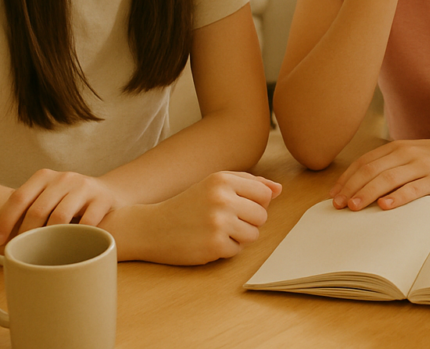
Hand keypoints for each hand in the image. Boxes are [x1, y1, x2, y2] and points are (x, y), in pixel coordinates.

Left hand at [0, 168, 121, 244]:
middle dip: (26, 234)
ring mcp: (85, 187)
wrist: (108, 193)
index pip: (19, 198)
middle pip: (38, 209)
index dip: (5, 221)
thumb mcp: (48, 195)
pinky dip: (75, 237)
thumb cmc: (68, 200)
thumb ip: (29, 206)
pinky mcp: (102, 199)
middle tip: (22, 251)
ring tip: (44, 252)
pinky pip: (86, 223)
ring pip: (60, 216)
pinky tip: (70, 247)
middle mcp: (64, 178)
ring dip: (50, 237)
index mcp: (44, 176)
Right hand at [125, 171, 281, 264]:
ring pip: (253, 234)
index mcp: (223, 179)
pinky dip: (226, 250)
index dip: (255, 204)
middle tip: (224, 221)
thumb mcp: (214, 184)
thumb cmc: (187, 204)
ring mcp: (218, 223)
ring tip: (217, 231)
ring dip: (239, 237)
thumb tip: (279, 189)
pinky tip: (208, 242)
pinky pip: (238, 251)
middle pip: (262, 216)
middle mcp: (222, 198)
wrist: (150, 227)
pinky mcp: (214, 245)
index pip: (265, 194)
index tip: (237, 206)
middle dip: (248, 222)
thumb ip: (248, 183)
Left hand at [330, 135, 429, 210]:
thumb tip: (365, 185)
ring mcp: (422, 166)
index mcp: (397, 148)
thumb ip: (392, 165)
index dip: (346, 178)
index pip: (364, 162)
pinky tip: (385, 206)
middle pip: (371, 170)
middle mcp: (406, 153)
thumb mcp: (413, 155)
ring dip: (367, 193)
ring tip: (354, 207)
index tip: (333, 194)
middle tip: (337, 205)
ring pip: (388, 179)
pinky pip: (414, 188)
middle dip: (351, 188)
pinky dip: (397, 197)